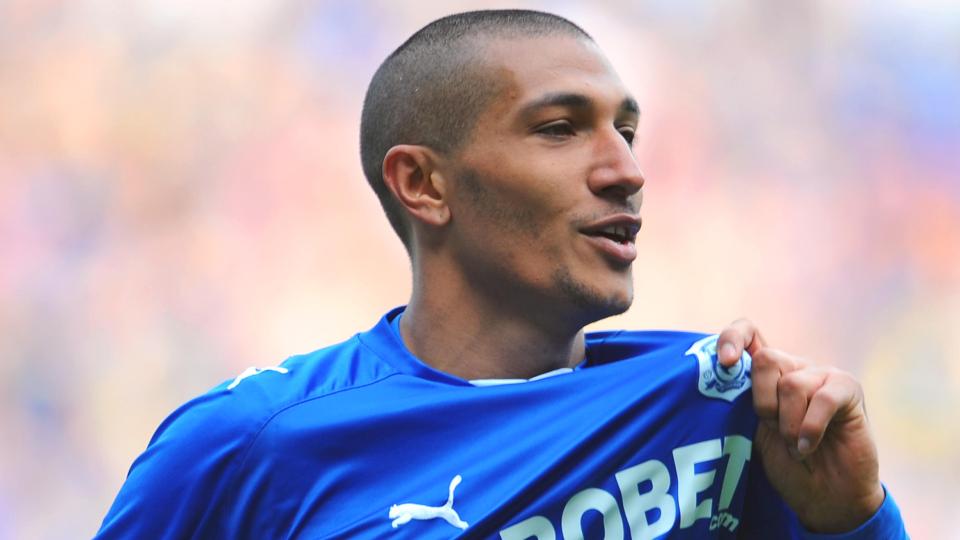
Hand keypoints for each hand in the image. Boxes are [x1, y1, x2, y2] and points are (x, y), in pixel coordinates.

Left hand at [717, 319, 884, 532]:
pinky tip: (808, 446)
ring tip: (795, 445)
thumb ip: (742, 400)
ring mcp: (822, 374)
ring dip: (789, 424)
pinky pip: (822, 399)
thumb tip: (725, 370)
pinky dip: (810, 428)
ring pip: (792, 384)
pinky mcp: (847, 389)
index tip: (726, 362)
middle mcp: (794, 367)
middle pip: (766, 359)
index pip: (748, 333)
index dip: (732, 338)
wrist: (824, 496)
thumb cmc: (787, 464)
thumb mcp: (754, 431)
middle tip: (774, 429)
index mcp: (767, 373)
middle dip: (763, 402)